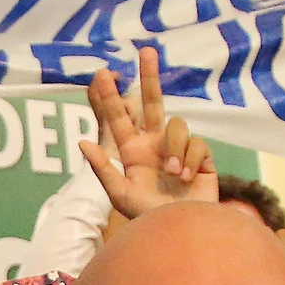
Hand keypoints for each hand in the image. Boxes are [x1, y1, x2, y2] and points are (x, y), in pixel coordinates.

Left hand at [78, 47, 219, 220]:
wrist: (181, 234)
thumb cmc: (148, 219)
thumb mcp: (119, 196)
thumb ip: (103, 169)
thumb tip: (83, 142)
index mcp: (132, 151)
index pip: (119, 118)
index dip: (110, 97)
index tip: (100, 75)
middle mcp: (155, 145)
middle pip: (151, 103)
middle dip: (149, 77)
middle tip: (145, 51)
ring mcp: (179, 149)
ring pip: (176, 124)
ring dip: (174, 147)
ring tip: (172, 175)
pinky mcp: (201, 157)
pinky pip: (196, 143)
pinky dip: (190, 159)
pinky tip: (186, 178)